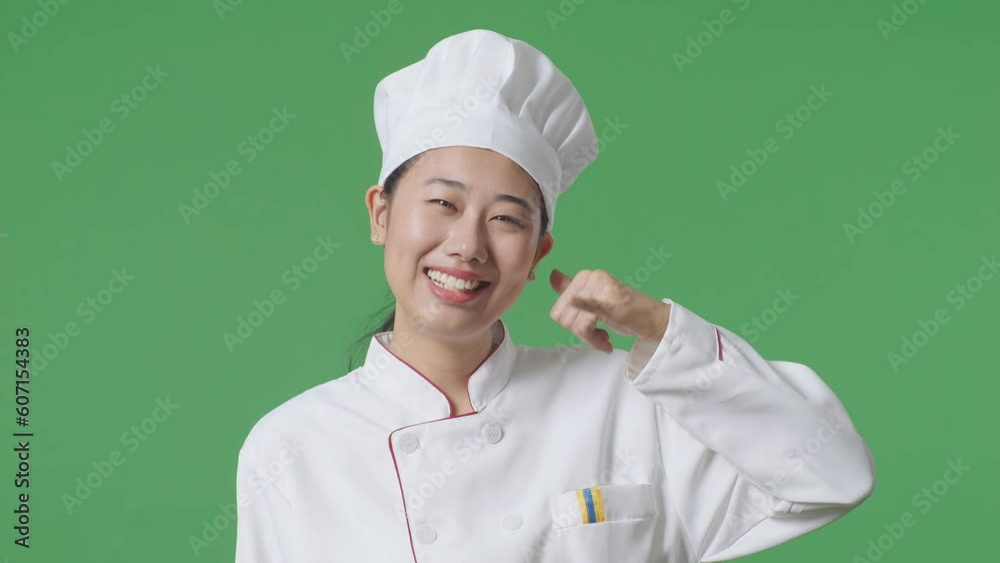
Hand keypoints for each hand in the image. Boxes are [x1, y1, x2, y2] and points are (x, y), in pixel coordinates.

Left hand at [549, 268, 670, 353]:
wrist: (653, 318)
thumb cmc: (623, 310)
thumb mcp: (593, 300)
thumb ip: (572, 289)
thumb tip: (552, 275)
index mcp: (584, 276)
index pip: (558, 310)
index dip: (571, 325)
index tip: (588, 330)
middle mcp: (590, 277)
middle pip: (565, 319)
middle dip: (581, 334)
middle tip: (599, 337)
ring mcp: (600, 288)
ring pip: (577, 326)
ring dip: (592, 340)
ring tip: (605, 339)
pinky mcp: (609, 301)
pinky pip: (588, 317)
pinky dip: (589, 332)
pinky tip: (604, 341)